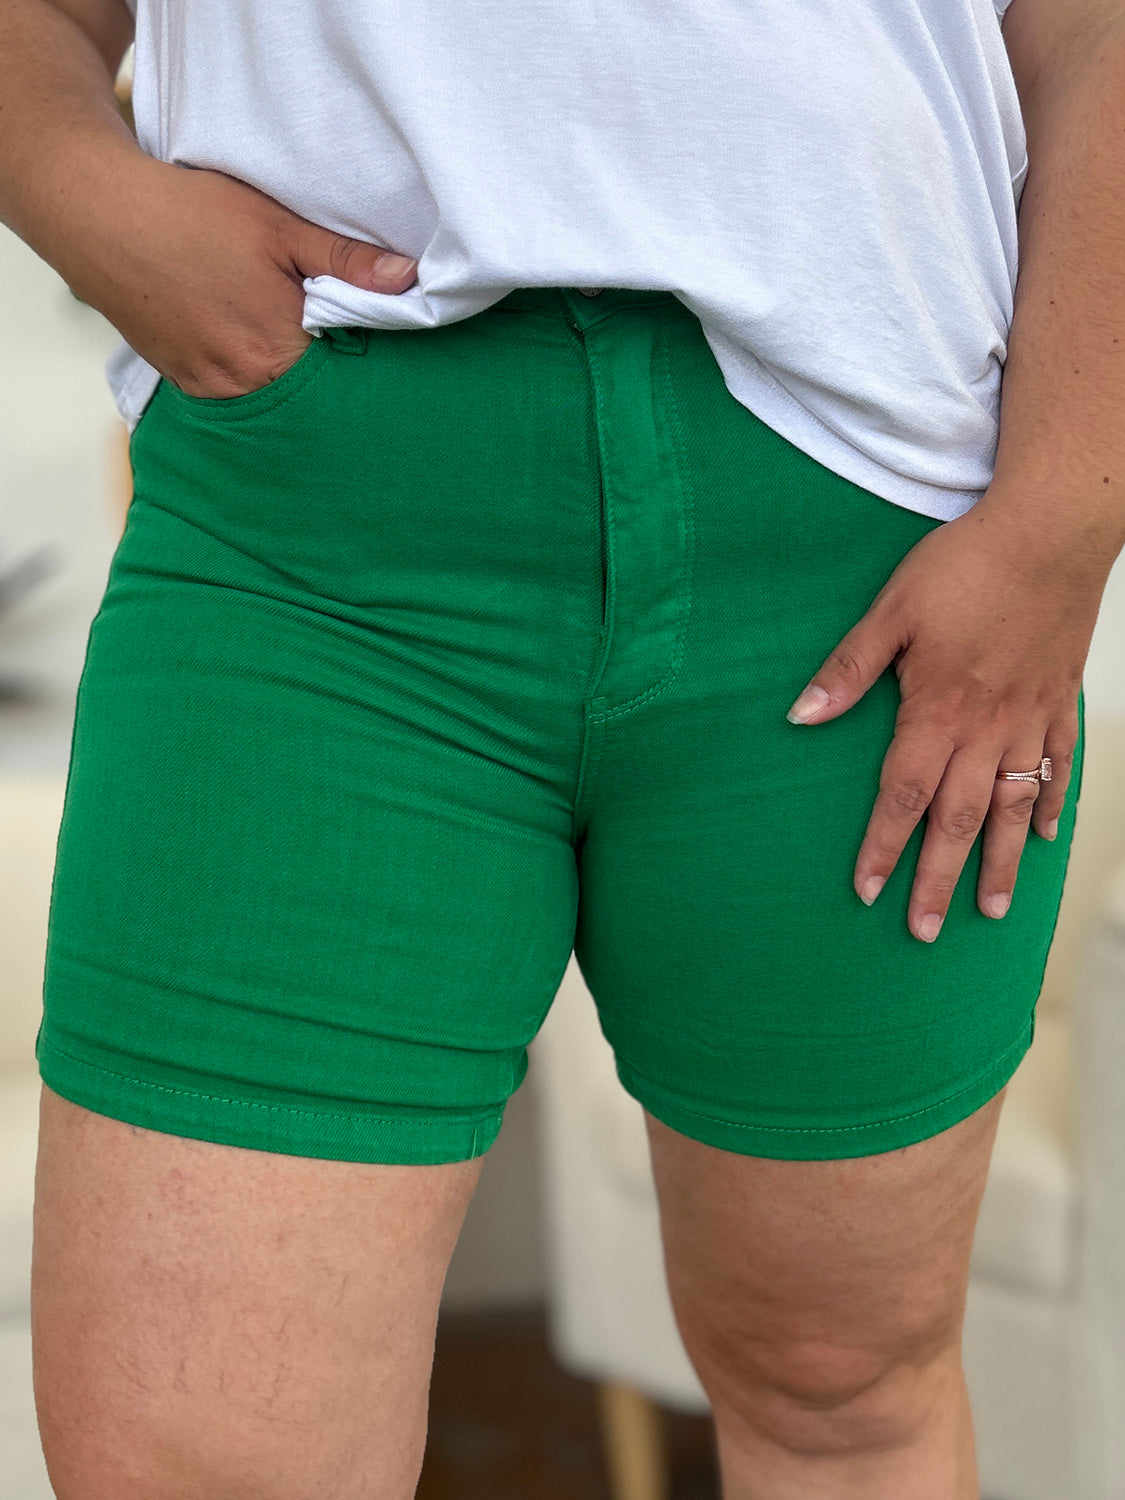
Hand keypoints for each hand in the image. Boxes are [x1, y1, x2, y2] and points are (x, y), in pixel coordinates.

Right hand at [62, 155, 417, 397]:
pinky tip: (256, 346)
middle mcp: (240, 385)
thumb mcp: (277, 226)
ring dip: (287, 378)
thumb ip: (343, 259)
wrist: (98, 217)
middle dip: (327, 377)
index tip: (373, 350)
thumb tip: (408, 280)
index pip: (341, 382)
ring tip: (294, 342)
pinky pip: (232, 392)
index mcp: (274, 353)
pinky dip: (251, 376)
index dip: (360, 365)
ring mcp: (207, 388)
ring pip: (269, 396)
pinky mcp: (182, 382)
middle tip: (341, 349)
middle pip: (306, 395)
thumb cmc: (190, 216)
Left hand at [784, 501, 1105, 941]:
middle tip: (925, 931)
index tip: (865, 891)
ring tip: (991, 911)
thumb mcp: (892, 610)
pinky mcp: (1058, 701)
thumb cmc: (964, 565)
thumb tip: (800, 716)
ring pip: (1013, 808)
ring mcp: (1028, 719)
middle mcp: (986, 728)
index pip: (902, 796)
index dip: (882, 846)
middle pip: (958, 820)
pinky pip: (1057, 768)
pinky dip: (1051, 806)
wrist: (1050, 531)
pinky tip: (1046, 839)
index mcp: (937, 710)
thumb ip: (848, 669)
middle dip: (938, 879)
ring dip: (999, 863)